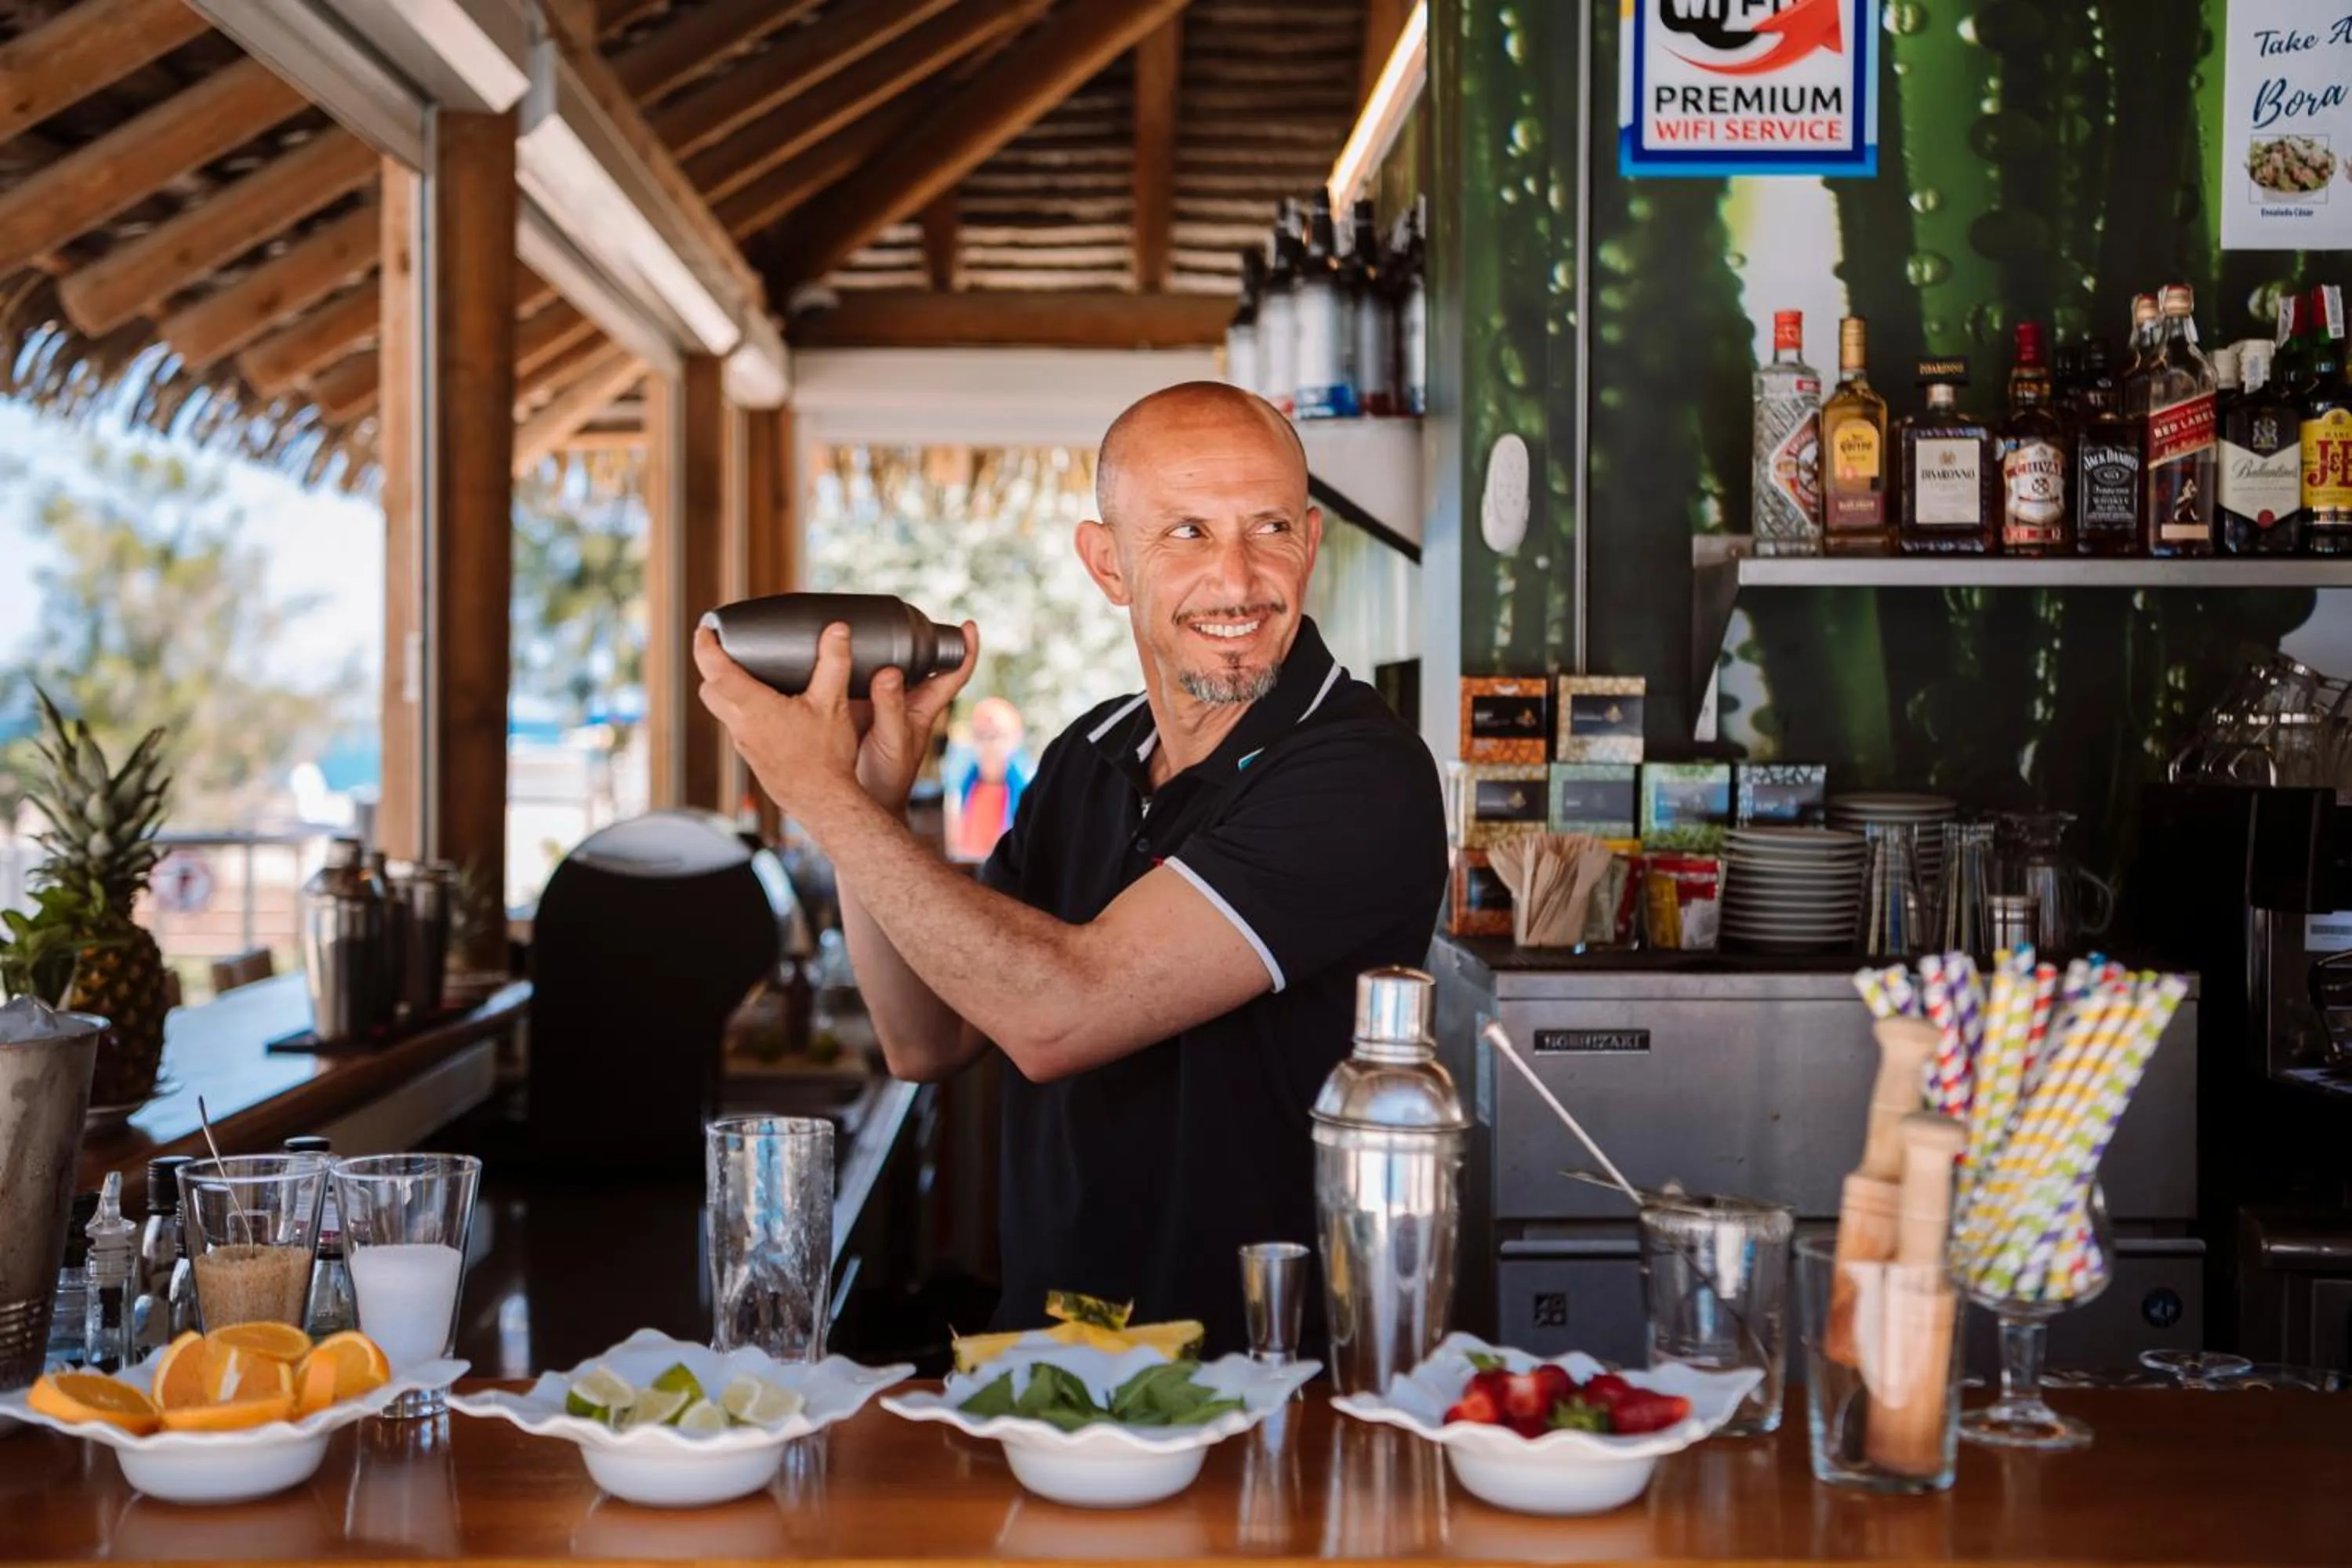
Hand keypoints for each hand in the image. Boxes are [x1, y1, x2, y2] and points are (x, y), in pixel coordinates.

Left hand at [692, 619, 979, 818]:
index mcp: (754, 709)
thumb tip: (836, 630)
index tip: (705, 631)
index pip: (715, 670)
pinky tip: (772, 712)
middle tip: (729, 652)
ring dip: (729, 693)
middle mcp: (742, 727)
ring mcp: (746, 745)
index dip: (705, 647)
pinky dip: (746, 714)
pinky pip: (740, 729)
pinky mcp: (754, 758)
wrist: (825, 803)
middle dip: (714, 669)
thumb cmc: (827, 757)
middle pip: (710, 691)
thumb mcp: (833, 704)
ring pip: (724, 712)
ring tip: (752, 678)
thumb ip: (834, 663)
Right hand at [859, 620, 978, 809]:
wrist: (863, 800)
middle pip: (922, 663)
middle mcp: (907, 701)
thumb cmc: (888, 777)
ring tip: (868, 626)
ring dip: (883, 649)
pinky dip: (854, 664)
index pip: (955, 674)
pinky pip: (860, 679)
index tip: (969, 625)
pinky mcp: (859, 706)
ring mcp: (883, 703)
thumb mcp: (892, 740)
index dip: (966, 649)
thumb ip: (891, 707)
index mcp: (925, 707)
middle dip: (920, 638)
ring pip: (890, 667)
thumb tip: (890, 672)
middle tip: (907, 614)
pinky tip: (840, 651)